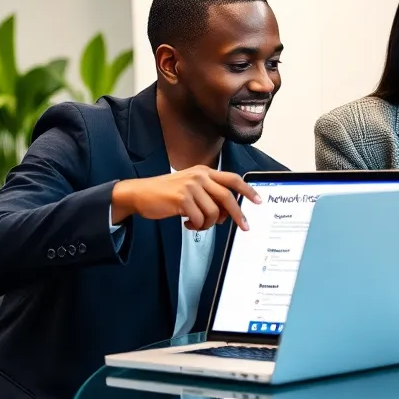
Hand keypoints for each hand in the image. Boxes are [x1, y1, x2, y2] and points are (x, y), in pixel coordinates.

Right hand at [112, 167, 260, 230]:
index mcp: (204, 171)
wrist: (139, 193)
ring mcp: (191, 186)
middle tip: (244, 227)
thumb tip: (228, 212)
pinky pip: (199, 219)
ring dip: (208, 224)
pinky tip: (187, 224)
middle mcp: (199, 176)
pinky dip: (196, 226)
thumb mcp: (190, 186)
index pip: (233, 179)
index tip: (258, 200)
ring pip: (214, 212)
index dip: (248, 190)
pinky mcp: (181, 198)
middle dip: (238, 215)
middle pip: (228, 197)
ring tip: (197, 225)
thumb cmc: (166, 193)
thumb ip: (209, 194)